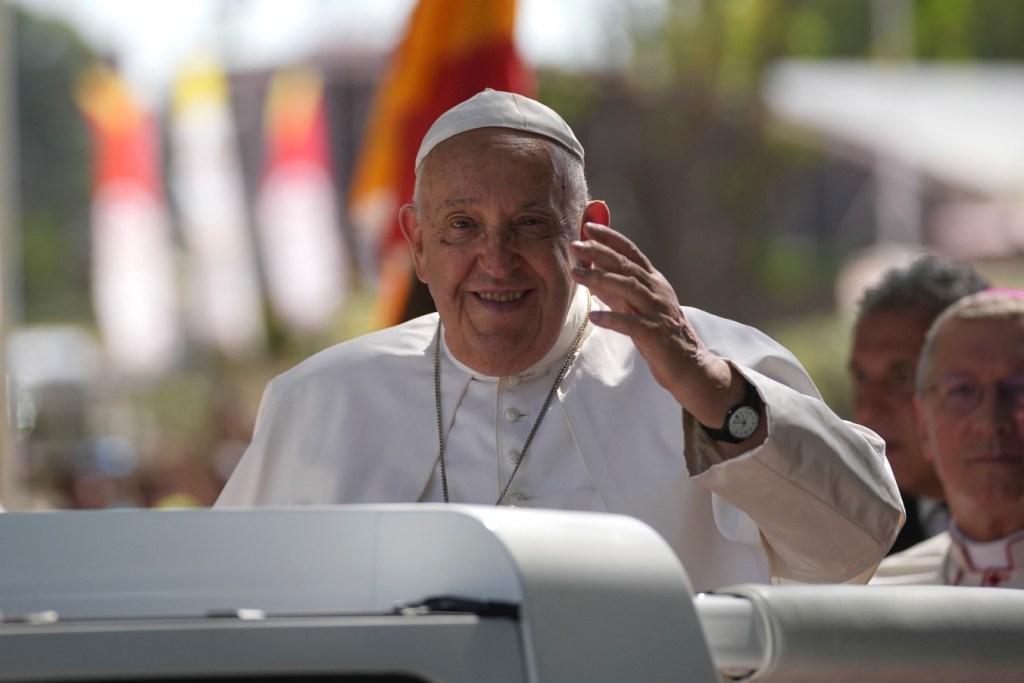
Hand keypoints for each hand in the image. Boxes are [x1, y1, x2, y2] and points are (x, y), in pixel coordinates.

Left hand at [569, 222, 755, 437]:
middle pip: (626, 265)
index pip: (630, 252)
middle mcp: (656, 291)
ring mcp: (657, 311)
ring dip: (600, 279)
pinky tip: (594, 317)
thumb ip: (616, 290)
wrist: (689, 365)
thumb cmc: (659, 334)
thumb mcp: (637, 306)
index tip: (588, 226)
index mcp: (653, 281)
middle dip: (599, 252)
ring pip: (628, 288)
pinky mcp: (656, 334)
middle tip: (575, 245)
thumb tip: (591, 273)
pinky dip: (612, 319)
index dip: (610, 237)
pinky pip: (631, 324)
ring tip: (576, 274)